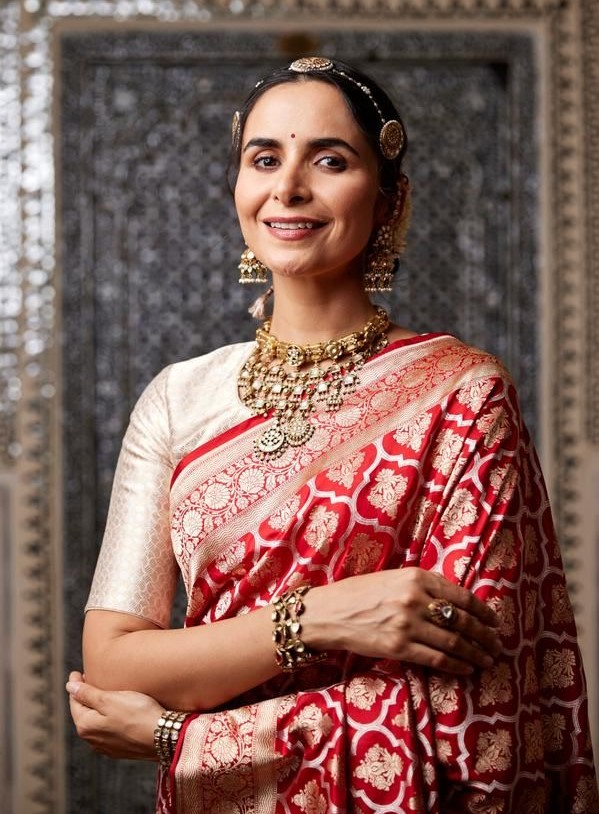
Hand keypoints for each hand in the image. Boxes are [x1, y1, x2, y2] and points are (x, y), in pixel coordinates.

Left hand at [66, 671, 163, 759]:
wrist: (162, 737)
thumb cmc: (137, 714)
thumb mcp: (110, 699)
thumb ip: (87, 694)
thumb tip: (69, 686)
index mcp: (86, 726)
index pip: (75, 702)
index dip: (76, 685)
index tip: (76, 672)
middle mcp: (92, 740)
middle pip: (84, 713)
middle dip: (85, 697)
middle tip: (89, 680)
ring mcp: (107, 747)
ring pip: (97, 723)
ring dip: (97, 709)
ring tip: (103, 694)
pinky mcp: (121, 749)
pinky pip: (109, 731)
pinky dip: (108, 719)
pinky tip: (117, 713)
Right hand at [303, 568, 501, 674]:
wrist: (329, 612)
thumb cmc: (361, 593)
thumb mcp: (395, 578)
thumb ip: (424, 587)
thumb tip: (457, 603)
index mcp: (417, 577)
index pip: (462, 596)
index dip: (483, 612)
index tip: (494, 622)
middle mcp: (415, 599)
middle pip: (463, 621)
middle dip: (485, 636)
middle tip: (497, 645)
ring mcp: (407, 624)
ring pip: (454, 643)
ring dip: (475, 653)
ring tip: (487, 659)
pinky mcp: (399, 647)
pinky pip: (436, 659)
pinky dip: (456, 665)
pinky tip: (466, 668)